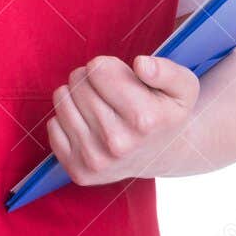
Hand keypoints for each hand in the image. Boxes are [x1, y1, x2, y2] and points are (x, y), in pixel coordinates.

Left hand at [47, 54, 199, 184]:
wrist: (162, 155)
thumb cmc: (166, 112)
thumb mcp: (183, 87)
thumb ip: (166, 71)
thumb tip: (141, 64)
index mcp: (144, 119)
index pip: (97, 68)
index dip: (108, 66)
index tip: (122, 78)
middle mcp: (118, 144)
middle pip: (78, 81)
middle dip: (91, 79)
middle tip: (110, 93)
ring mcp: (96, 160)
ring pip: (62, 99)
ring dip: (77, 96)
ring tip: (99, 106)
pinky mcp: (79, 171)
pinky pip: (53, 124)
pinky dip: (67, 119)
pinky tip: (90, 126)